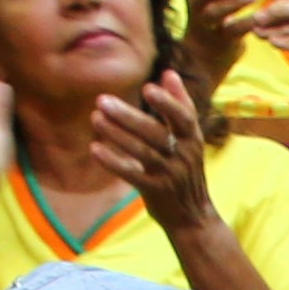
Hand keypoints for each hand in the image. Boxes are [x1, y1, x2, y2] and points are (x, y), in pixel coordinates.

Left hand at [89, 74, 217, 224]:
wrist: (193, 217)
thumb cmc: (186, 170)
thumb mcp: (190, 138)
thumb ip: (180, 105)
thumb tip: (168, 72)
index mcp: (193, 139)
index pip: (183, 117)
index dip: (167, 103)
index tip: (148, 88)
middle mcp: (184, 155)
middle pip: (155, 133)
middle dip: (128, 116)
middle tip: (102, 100)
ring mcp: (170, 174)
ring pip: (141, 151)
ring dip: (116, 134)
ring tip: (95, 118)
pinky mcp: (156, 191)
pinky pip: (132, 174)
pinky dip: (113, 161)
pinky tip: (95, 148)